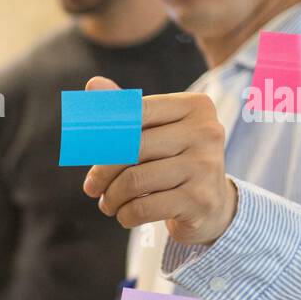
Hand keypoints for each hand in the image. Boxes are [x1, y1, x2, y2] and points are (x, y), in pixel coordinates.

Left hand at [81, 76, 238, 246]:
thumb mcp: (155, 132)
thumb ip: (126, 110)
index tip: (88, 151)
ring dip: (111, 197)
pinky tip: (125, 215)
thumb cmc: (174, 161)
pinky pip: (144, 207)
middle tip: (91, 187)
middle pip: (132, 148)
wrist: (213, 205)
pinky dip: (125, 215)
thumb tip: (94, 84)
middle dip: (102, 172)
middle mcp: (206, 131)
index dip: (105, 132)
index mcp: (195, 106)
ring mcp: (206, 166)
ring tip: (108, 203)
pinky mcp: (200, 200)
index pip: (136, 111)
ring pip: (134, 180)